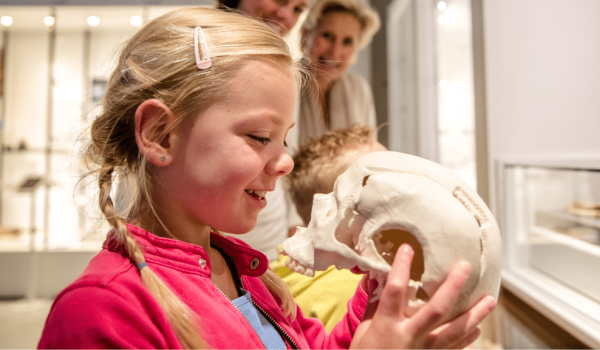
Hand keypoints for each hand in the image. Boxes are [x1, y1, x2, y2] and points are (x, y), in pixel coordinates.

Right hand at [351, 244, 496, 348]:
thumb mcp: (364, 331)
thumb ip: (374, 305)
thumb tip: (378, 278)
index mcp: (387, 324)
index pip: (395, 290)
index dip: (401, 267)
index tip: (408, 248)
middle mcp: (409, 336)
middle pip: (436, 309)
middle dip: (452, 286)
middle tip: (465, 267)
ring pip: (454, 331)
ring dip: (474, 315)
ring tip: (490, 300)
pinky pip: (454, 349)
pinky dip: (467, 339)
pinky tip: (477, 329)